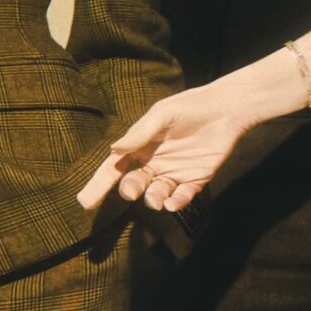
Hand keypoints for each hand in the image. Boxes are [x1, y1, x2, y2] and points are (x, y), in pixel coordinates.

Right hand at [77, 79, 261, 214]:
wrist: (226, 110)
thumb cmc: (190, 107)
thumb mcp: (162, 115)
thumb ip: (140, 133)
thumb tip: (114, 150)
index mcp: (139, 147)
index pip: (114, 168)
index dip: (98, 185)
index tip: (85, 202)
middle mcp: (153, 163)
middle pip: (133, 184)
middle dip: (129, 190)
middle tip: (132, 190)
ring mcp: (173, 174)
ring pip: (155, 195)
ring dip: (153, 199)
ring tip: (157, 198)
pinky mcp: (194, 181)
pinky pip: (180, 198)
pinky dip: (176, 204)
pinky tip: (174, 202)